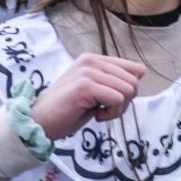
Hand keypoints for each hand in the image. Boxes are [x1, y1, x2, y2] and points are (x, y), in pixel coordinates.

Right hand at [28, 53, 144, 140]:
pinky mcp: (84, 86)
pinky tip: (95, 115)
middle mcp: (91, 60)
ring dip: (117, 109)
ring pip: (127, 90)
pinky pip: (117, 99)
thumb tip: (140, 73)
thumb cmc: (68, 109)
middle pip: (134, 81)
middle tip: (105, 110)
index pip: (134, 69)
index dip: (129, 90)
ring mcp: (87, 72)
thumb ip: (113, 80)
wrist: (40, 122)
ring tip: (98, 112)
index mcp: (94, 59)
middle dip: (125, 102)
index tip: (111, 100)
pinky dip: (111, 113)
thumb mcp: (95, 91)